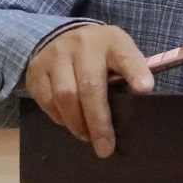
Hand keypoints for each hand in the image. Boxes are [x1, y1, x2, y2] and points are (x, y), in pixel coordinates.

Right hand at [24, 24, 152, 157]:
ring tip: (87, 137)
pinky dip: (60, 118)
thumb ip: (129, 74)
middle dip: (98, 121)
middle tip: (105, 147)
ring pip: (65, 96)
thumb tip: (136, 104)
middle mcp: (83, 44)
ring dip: (77, 124)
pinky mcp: (37, 69)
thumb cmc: (100, 54)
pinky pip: (47, 100)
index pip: (126, 55)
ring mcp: (56, 55)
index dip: (136, 72)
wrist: (62, 36)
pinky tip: (70, 122)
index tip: (146, 89)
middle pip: (90, 86)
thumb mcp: (119, 54)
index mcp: (112, 41)